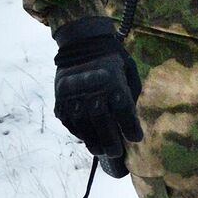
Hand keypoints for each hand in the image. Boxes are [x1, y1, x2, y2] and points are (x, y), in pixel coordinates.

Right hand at [51, 18, 142, 159]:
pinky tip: (87, 139)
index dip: (130, 128)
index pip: (123, 112)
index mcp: (113, 82)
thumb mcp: (128, 72)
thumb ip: (130, 94)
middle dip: (111, 141)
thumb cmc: (113, 59)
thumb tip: (129, 120)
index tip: (136, 138)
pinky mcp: (60, 99)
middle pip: (102, 122)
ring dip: (93, 141)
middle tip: (116, 154)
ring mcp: (73, 96)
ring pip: (83, 125)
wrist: (82, 43)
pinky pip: (69, 121)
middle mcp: (92, 90)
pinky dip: (78, 132)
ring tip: (101, 151)